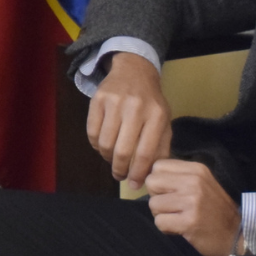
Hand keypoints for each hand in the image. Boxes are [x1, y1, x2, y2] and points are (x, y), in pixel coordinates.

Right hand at [87, 51, 171, 188]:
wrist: (134, 71)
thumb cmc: (151, 102)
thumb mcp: (164, 122)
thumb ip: (160, 148)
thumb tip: (150, 176)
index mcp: (157, 115)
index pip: (145, 153)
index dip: (138, 173)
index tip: (134, 184)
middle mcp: (136, 107)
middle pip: (122, 151)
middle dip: (120, 169)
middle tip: (120, 176)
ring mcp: (115, 102)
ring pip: (104, 143)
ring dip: (107, 158)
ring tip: (112, 159)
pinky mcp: (98, 99)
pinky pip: (91, 132)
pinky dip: (96, 145)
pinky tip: (103, 145)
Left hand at [145, 159, 240, 255]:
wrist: (237, 235)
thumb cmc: (214, 209)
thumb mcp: (201, 183)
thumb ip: (179, 176)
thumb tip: (148, 174)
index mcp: (196, 169)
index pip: (158, 166)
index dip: (159, 181)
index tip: (171, 192)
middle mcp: (194, 182)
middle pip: (151, 182)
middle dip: (157, 197)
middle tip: (173, 207)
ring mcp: (192, 201)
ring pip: (153, 204)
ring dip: (162, 215)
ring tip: (179, 218)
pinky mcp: (189, 222)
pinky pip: (159, 222)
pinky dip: (166, 228)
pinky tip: (181, 228)